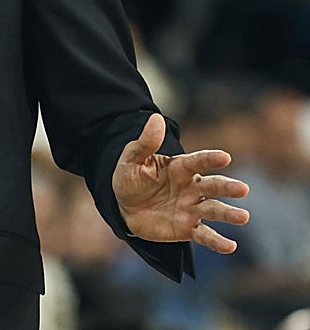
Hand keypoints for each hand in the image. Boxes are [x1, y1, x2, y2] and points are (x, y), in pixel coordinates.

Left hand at [113, 113, 249, 252]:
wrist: (123, 207)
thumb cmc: (130, 178)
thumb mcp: (132, 159)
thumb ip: (146, 142)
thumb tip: (155, 118)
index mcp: (180, 167)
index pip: (198, 161)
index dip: (210, 159)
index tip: (225, 157)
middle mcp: (191, 187)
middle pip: (212, 186)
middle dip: (227, 187)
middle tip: (243, 189)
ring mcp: (191, 208)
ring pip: (214, 210)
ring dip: (228, 214)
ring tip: (243, 217)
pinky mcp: (188, 228)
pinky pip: (205, 235)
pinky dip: (217, 242)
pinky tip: (230, 247)